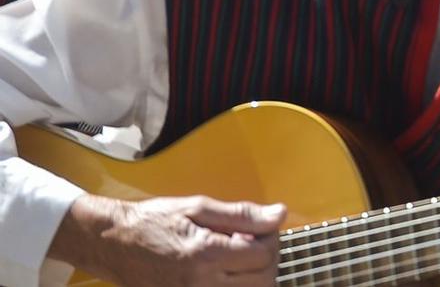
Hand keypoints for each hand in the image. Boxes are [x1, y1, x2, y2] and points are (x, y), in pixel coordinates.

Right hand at [48, 193, 283, 286]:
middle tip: (252, 245)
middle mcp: (201, 283)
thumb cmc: (154, 221)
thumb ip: (242, 215)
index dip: (271, 240)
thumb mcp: (198, 208)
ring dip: (252, 278)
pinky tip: (226, 274)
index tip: (261, 230)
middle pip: (262, 282)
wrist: (113, 243)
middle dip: (266, 261)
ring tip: (238, 260)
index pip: (264, 256)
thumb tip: (279, 214)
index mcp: (207, 254)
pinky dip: (234, 286)